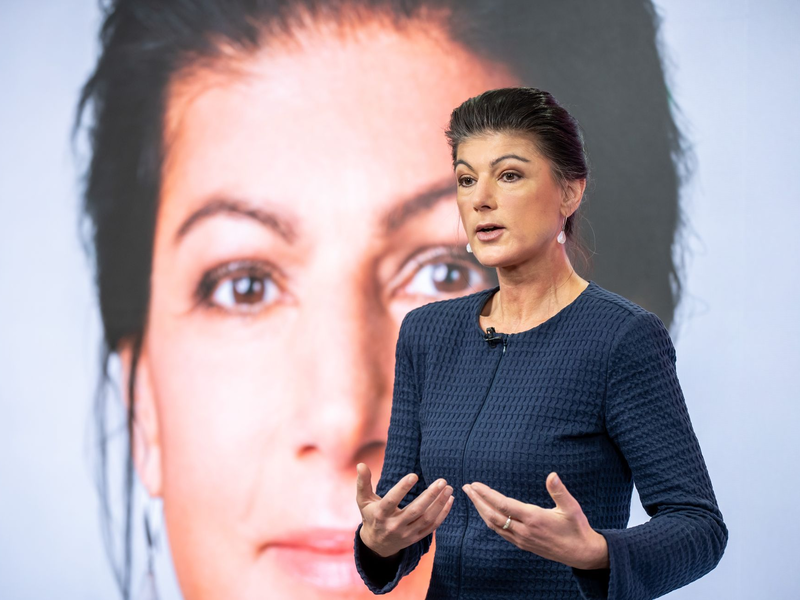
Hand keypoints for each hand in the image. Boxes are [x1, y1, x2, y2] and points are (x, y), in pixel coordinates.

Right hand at [356, 463, 453, 557]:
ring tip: (448, 488)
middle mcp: (394, 526)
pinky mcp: (416, 538)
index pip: (391, 501)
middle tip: (442, 481)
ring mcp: (406, 534)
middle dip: (430, 496)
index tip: (414, 475)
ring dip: (439, 503)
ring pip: (426, 519)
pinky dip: (443, 514)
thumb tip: (361, 464)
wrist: (376, 544)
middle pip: (415, 511)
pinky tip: (449, 500)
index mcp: (380, 514)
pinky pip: (432, 527)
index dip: (402, 488)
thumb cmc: (370, 515)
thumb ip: (363, 482)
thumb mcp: (363, 500)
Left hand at [462, 472, 608, 569]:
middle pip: (493, 515)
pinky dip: (489, 521)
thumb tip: (552, 475)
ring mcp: (522, 539)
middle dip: (477, 501)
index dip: (487, 494)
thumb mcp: (571, 508)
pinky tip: (486, 513)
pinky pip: (501, 532)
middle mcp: (524, 530)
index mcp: (534, 518)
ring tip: (472, 497)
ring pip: (494, 525)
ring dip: (481, 510)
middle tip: (465, 488)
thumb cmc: (577, 528)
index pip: (503, 505)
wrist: (581, 553)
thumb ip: (559, 491)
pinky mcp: (523, 544)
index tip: (474, 484)